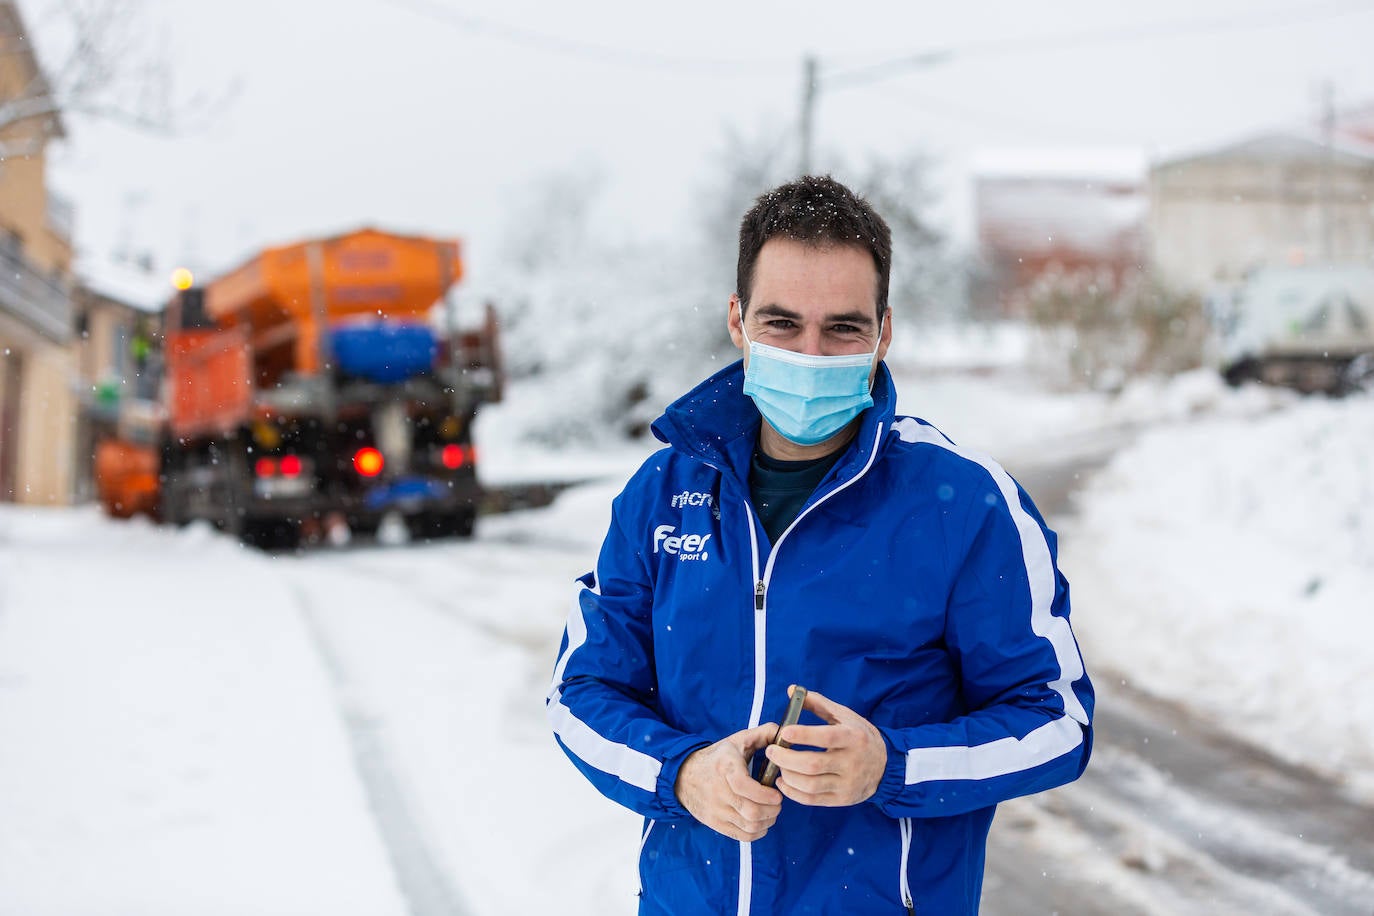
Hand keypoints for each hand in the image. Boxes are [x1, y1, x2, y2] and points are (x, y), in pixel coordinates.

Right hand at [675, 724, 782, 839]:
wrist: (684, 775)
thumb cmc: (717, 757)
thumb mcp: (737, 740)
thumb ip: (763, 734)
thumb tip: (784, 733)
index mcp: (725, 768)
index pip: (744, 787)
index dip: (765, 795)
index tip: (777, 794)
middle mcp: (719, 791)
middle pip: (751, 812)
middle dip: (772, 810)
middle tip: (777, 803)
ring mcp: (716, 810)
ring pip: (749, 826)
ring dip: (767, 822)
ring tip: (771, 812)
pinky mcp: (715, 823)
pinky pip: (742, 836)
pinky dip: (757, 832)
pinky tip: (761, 823)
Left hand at [764, 688, 887, 806]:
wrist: (885, 766)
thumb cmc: (859, 736)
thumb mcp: (845, 716)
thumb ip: (818, 703)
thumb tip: (792, 690)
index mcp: (854, 738)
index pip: (827, 737)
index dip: (803, 735)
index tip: (783, 732)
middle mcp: (852, 762)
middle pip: (813, 764)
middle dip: (786, 759)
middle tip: (771, 751)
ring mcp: (847, 784)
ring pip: (810, 785)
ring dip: (787, 776)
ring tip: (776, 765)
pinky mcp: (842, 799)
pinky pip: (812, 800)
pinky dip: (793, 792)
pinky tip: (783, 781)